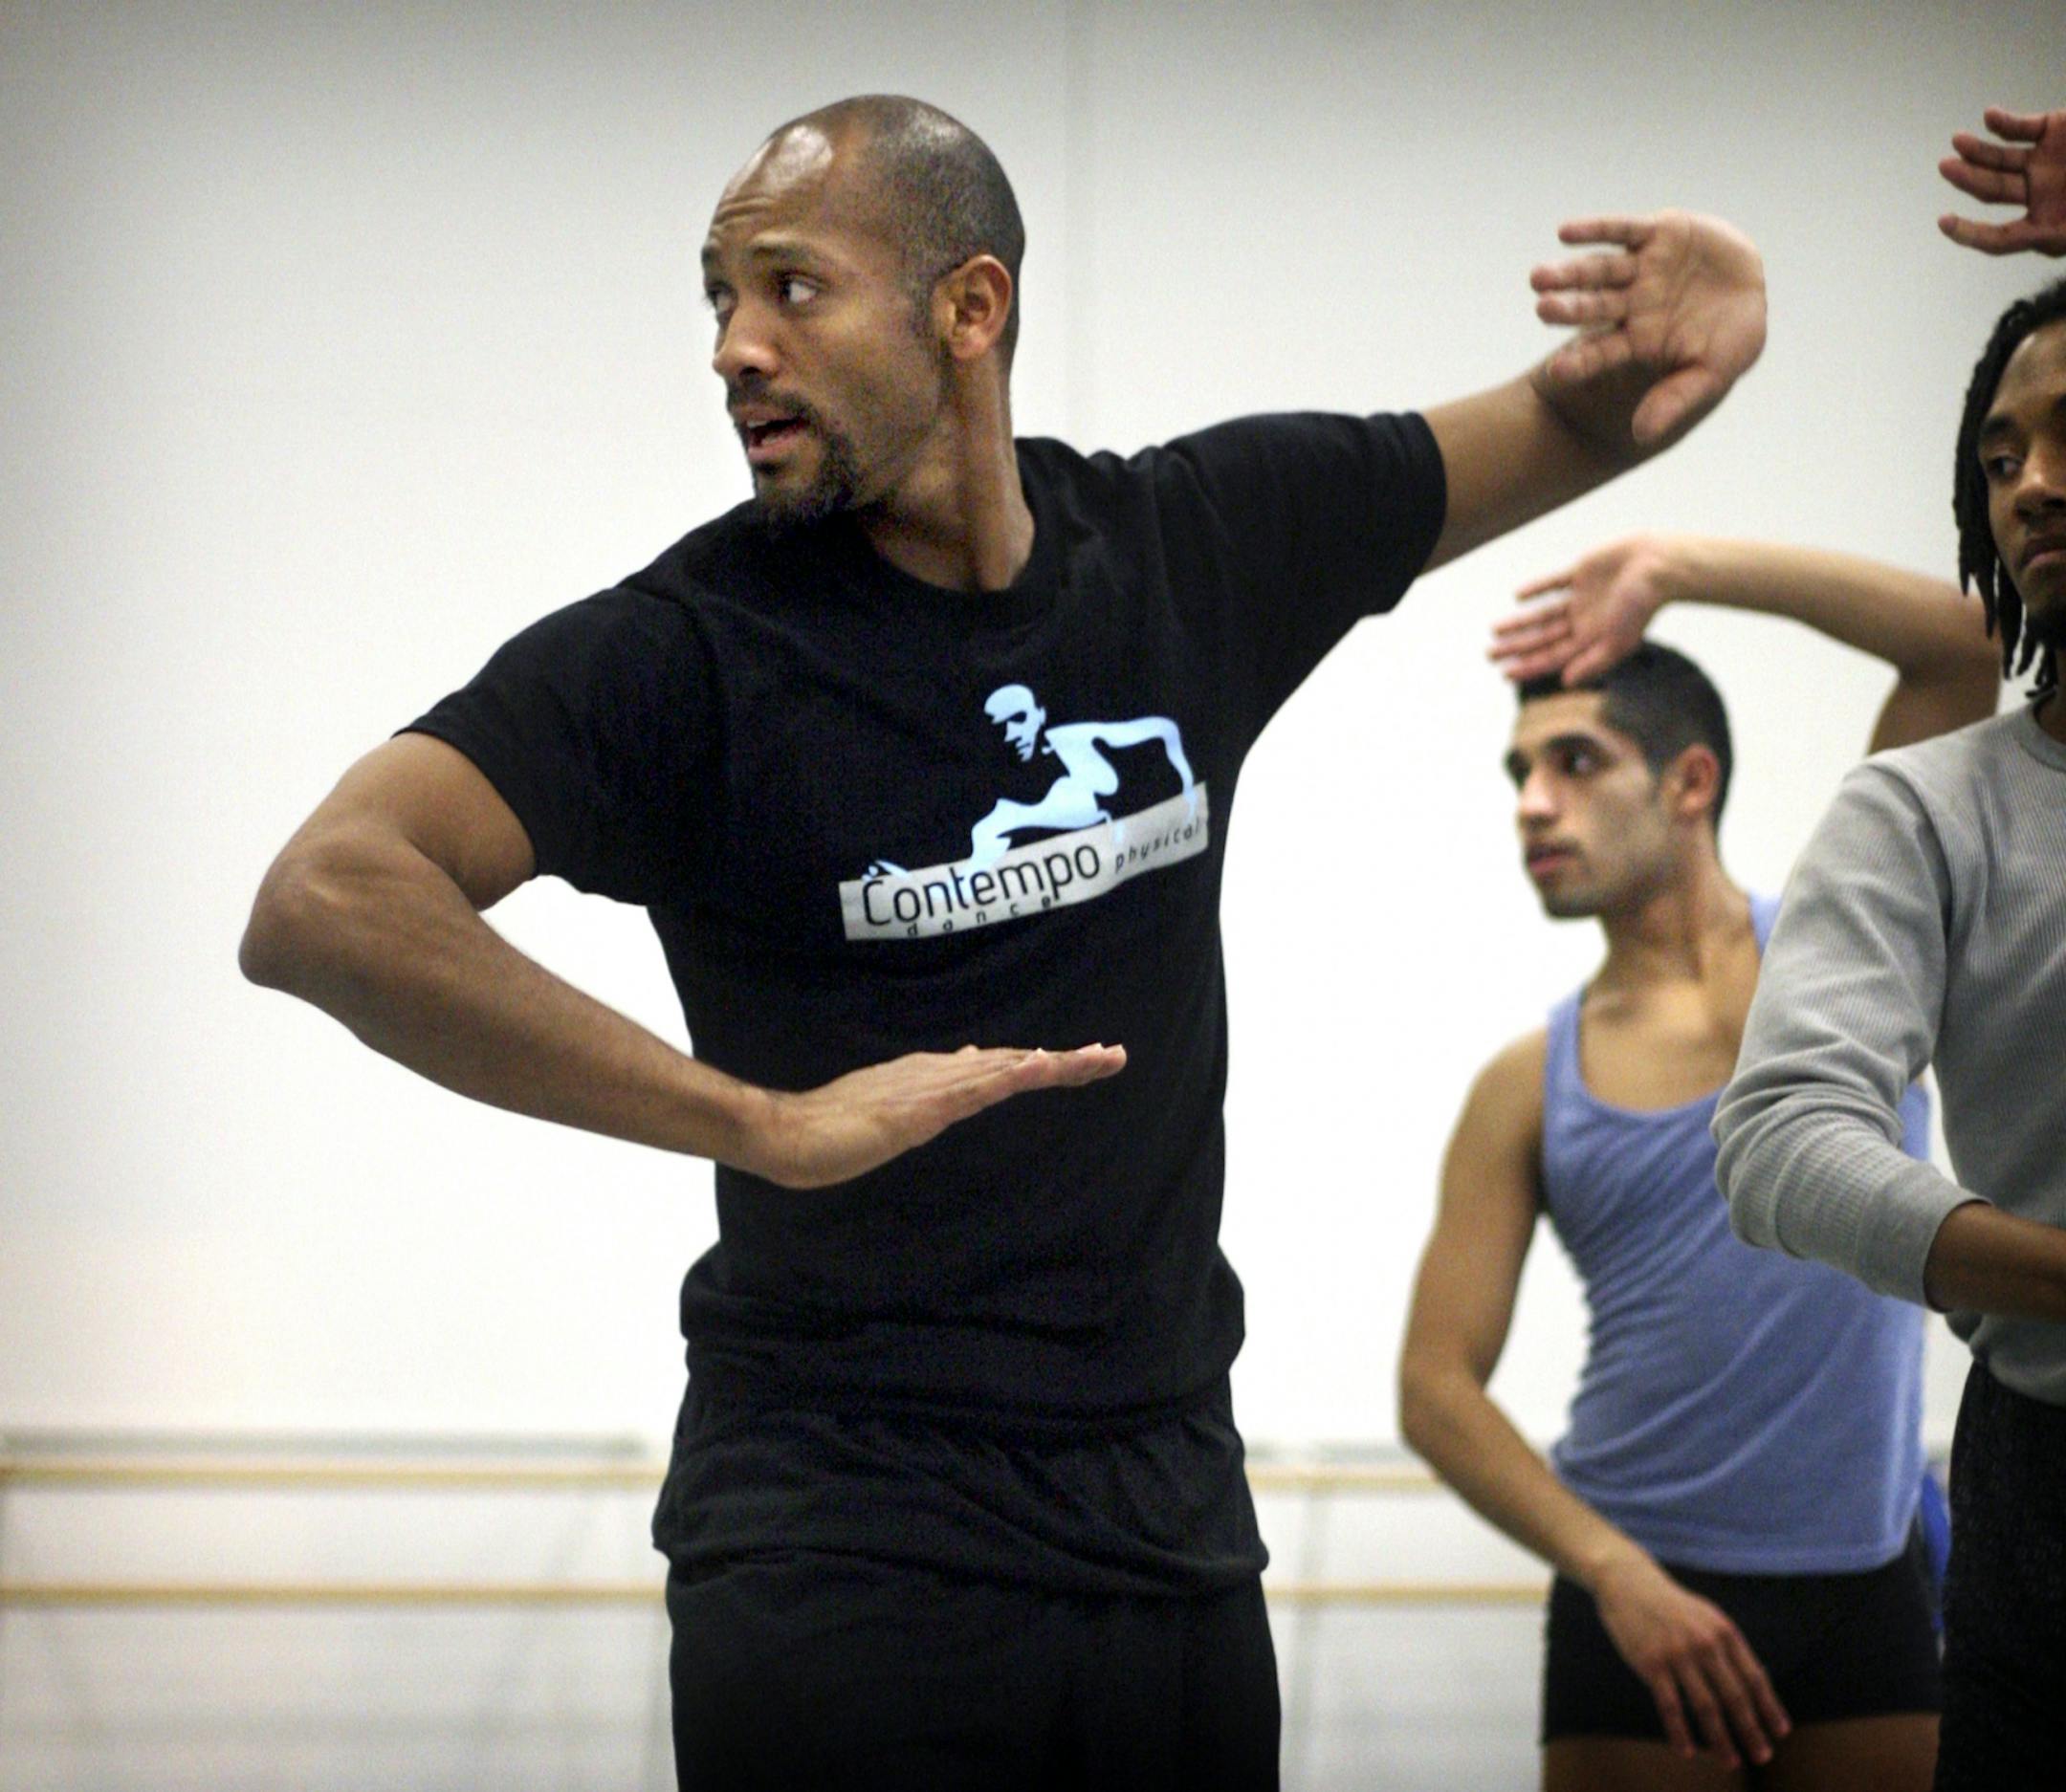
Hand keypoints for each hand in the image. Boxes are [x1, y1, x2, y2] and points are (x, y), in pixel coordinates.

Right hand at [734, 1043, 1126, 1189]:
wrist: (788, 1133)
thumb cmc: (828, 1130)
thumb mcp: (886, 1115)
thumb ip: (920, 1098)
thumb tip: (956, 1076)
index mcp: (931, 1077)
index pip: (996, 1067)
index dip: (1039, 1063)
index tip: (1080, 1062)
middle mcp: (938, 1071)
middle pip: (1013, 1062)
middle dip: (1065, 1061)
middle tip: (1114, 1057)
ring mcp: (932, 1085)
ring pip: (1007, 1068)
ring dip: (1056, 1063)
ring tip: (1101, 1059)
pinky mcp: (924, 1106)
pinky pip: (979, 1088)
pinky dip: (1015, 1074)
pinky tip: (1043, 1067)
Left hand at [1490, 536, 1678, 684]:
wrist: (1659, 566)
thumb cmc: (1642, 607)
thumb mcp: (1617, 641)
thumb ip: (1592, 663)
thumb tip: (1564, 682)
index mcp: (1593, 640)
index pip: (1554, 657)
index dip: (1528, 666)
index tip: (1504, 674)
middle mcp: (1585, 622)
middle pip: (1543, 638)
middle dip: (1516, 647)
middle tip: (1489, 654)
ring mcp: (1583, 598)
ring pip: (1544, 614)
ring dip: (1520, 623)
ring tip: (1494, 631)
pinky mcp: (1582, 573)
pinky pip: (1555, 582)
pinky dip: (1537, 589)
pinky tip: (1519, 596)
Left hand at [1532, 212, 1766, 447]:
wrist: (1754, 290)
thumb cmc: (1729, 341)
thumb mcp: (1711, 373)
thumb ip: (1675, 399)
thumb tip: (1640, 435)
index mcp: (1637, 339)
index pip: (1601, 352)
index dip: (1580, 360)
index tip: (1555, 371)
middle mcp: (1630, 304)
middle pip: (1592, 307)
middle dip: (1568, 309)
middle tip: (1542, 310)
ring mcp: (1640, 269)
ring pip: (1599, 270)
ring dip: (1570, 273)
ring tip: (1538, 278)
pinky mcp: (1655, 234)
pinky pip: (1621, 229)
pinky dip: (1595, 229)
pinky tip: (1564, 233)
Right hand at [1590, 1552, 1790, 1768]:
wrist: (1627, 1582)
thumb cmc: (1672, 1606)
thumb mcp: (1707, 1617)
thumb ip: (1729, 1647)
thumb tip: (1756, 1683)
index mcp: (1724, 1632)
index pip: (1755, 1677)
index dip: (1770, 1707)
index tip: (1781, 1733)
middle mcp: (1705, 1643)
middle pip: (1735, 1697)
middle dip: (1751, 1730)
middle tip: (1763, 1756)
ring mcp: (1677, 1654)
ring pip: (1706, 1707)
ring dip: (1721, 1740)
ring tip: (1732, 1763)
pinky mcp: (1651, 1663)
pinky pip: (1670, 1706)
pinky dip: (1680, 1732)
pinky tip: (1687, 1751)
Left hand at [1939, 106, 2065, 255]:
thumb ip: (2060, 237)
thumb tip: (2046, 242)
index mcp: (2044, 227)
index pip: (1998, 238)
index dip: (1970, 233)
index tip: (1944, 223)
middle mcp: (2036, 196)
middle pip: (1993, 190)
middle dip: (1968, 180)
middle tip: (1946, 168)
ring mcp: (2041, 163)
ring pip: (2000, 159)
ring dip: (1977, 151)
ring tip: (1957, 143)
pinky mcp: (2051, 131)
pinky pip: (2021, 128)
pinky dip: (2004, 122)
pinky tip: (1990, 117)